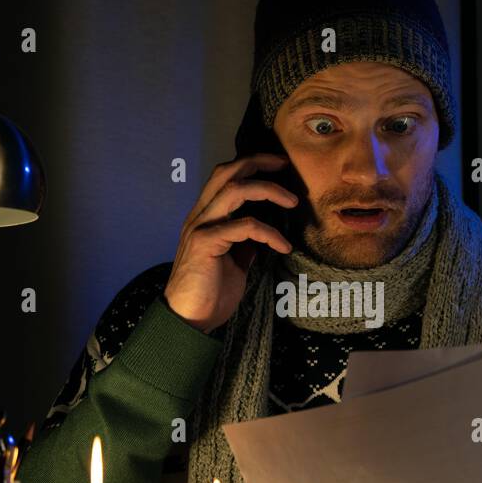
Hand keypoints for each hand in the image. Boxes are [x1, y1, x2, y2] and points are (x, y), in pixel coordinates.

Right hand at [163, 153, 298, 333]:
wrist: (189, 320)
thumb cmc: (210, 294)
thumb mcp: (233, 262)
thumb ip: (243, 244)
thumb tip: (262, 236)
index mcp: (205, 217)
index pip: (225, 176)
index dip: (251, 165)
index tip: (279, 166)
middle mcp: (199, 216)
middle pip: (227, 172)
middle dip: (258, 162)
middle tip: (286, 165)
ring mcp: (200, 228)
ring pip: (235, 190)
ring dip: (268, 191)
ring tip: (292, 202)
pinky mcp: (205, 244)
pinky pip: (243, 227)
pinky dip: (269, 233)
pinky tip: (283, 247)